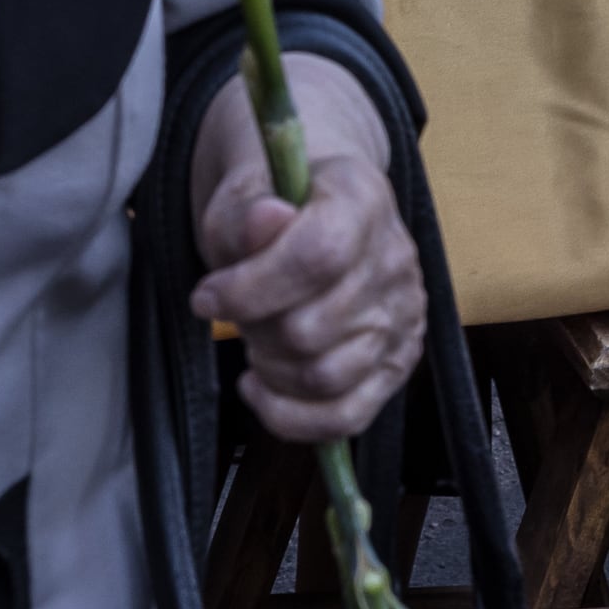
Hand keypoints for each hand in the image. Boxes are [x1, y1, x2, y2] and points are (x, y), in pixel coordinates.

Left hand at [190, 71, 427, 442]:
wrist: (316, 205)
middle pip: (313, 328)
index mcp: (363, 199)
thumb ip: (245, 212)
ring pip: (326, 377)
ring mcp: (403, 315)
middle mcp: (395, 259)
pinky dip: (291, 416)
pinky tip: (261, 387)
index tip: (205, 297)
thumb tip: (265, 221)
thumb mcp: (241, 192)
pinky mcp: (398, 361)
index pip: (319, 256)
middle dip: (254, 331)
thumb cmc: (271, 202)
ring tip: (256, 342)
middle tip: (237, 314)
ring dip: (270, 370)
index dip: (251, 288)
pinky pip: (347, 416)